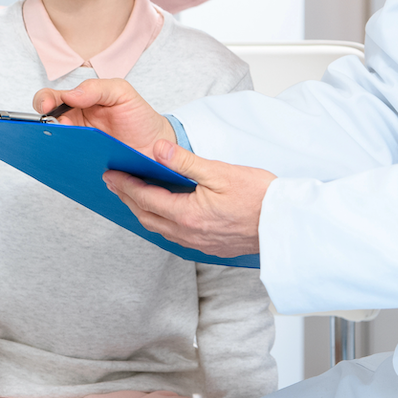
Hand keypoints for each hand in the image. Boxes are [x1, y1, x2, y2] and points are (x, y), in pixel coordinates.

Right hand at [32, 78, 174, 153]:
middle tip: (55, 128)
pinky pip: (69, 164)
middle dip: (44, 124)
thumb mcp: (122, 92)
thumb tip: (70, 95)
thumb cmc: (139, 116)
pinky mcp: (84, 164)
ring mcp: (77, 145)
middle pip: (47, 123)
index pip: (52, 98)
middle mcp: (74, 124)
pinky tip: (75, 160)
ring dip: (54, 144)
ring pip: (55, 145)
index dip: (44, 100)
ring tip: (64, 144)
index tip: (46, 106)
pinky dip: (67, 162)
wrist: (157, 146)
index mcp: (78, 102)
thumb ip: (97, 88)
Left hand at [103, 139, 273, 256]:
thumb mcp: (220, 171)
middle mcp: (189, 234)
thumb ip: (185, 161)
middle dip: (128, 199)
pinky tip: (164, 213)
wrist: (286, 224)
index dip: (125, 185)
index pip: (145, 198)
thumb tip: (156, 149)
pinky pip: (175, 236)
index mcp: (188, 214)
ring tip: (133, 196)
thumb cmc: (259, 196)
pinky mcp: (210, 248)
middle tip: (114, 183)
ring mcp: (199, 244)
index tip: (110, 175)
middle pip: (147, 217)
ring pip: (160, 229)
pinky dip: (162, 222)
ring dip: (143, 212)